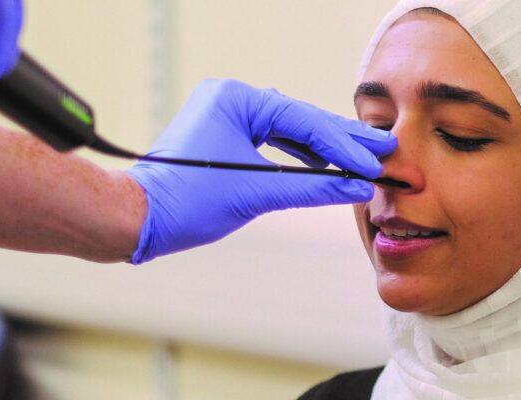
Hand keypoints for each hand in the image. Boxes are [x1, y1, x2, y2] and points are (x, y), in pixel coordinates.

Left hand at [127, 79, 396, 263]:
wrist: (137, 217)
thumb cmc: (185, 203)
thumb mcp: (256, 193)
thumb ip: (311, 188)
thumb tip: (355, 187)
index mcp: (235, 98)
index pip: (302, 121)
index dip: (342, 146)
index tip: (374, 162)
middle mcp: (231, 98)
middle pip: (300, 120)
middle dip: (341, 140)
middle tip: (383, 149)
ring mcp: (227, 114)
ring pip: (289, 130)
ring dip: (325, 146)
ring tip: (364, 156)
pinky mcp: (224, 134)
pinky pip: (272, 139)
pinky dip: (300, 154)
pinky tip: (327, 164)